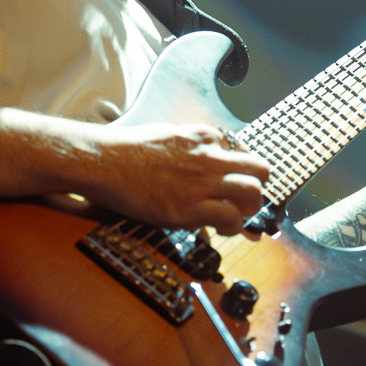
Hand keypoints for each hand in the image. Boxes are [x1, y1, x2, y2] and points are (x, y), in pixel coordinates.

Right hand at [74, 123, 271, 234]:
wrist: (104, 161)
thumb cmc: (128, 150)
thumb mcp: (169, 136)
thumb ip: (192, 148)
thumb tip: (206, 164)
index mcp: (204, 137)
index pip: (244, 152)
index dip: (243, 171)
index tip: (236, 183)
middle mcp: (210, 157)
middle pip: (260, 170)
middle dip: (259, 188)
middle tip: (247, 202)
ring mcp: (202, 182)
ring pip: (253, 193)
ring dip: (251, 208)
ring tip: (237, 217)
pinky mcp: (189, 207)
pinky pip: (231, 217)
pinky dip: (232, 227)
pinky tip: (221, 230)